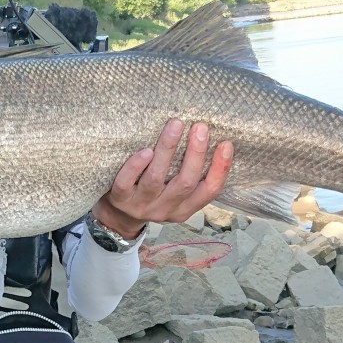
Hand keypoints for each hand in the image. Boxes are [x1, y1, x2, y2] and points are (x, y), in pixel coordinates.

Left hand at [91, 120, 234, 239]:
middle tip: (200, 127)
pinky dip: (136, 166)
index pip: (209, 190)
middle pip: (185, 182)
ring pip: (156, 178)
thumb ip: (187, 174)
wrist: (116, 217)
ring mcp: (141, 205)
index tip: (226, 143)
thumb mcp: (173, 192)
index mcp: (184, 208)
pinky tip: (146, 150)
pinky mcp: (119, 199)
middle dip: (195, 153)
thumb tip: (206, 138)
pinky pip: (127, 182)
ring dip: (167, 150)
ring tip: (175, 125)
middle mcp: (165, 209)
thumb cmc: (150, 193)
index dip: (220, 169)